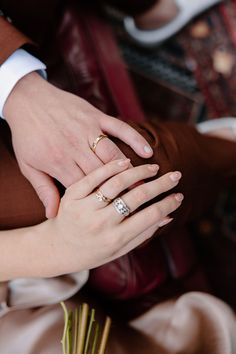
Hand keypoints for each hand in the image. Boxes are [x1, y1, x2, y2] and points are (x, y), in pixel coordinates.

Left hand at [3, 72, 152, 218]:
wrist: (26, 99)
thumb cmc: (27, 135)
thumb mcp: (28, 165)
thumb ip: (43, 190)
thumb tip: (53, 215)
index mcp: (59, 162)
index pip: (85, 188)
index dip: (101, 203)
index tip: (116, 215)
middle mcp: (76, 147)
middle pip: (103, 174)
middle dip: (121, 190)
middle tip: (139, 204)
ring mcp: (88, 130)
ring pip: (113, 154)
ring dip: (131, 170)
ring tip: (146, 185)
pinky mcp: (96, 116)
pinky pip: (119, 127)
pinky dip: (134, 139)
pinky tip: (147, 152)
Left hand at [40, 159, 182, 276]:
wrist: (56, 248)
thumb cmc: (91, 251)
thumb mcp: (119, 249)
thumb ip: (143, 233)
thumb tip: (168, 216)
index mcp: (115, 239)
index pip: (150, 216)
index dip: (168, 204)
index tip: (179, 195)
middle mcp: (101, 223)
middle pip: (137, 197)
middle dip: (161, 184)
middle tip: (175, 176)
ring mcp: (85, 208)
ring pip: (117, 183)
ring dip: (140, 172)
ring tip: (154, 167)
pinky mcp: (72, 195)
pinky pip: (95, 176)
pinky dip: (113, 167)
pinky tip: (127, 162)